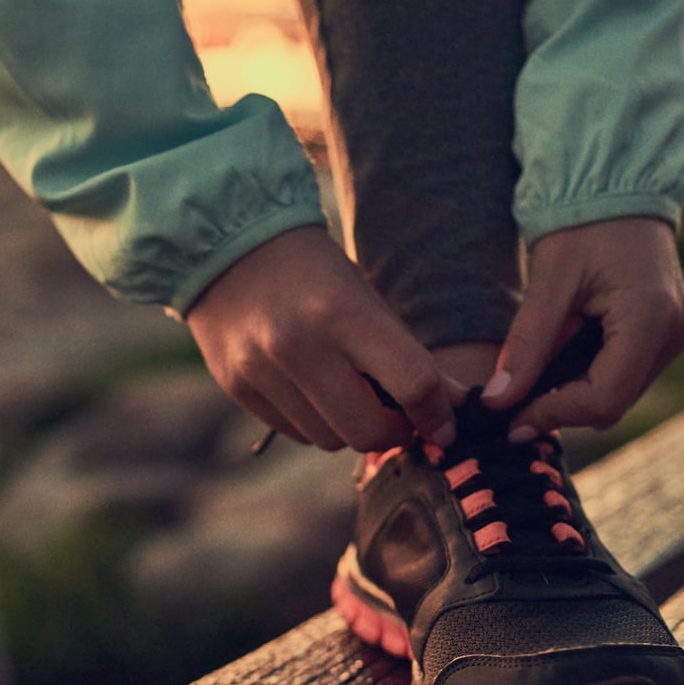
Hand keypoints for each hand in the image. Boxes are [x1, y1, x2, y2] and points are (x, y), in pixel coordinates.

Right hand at [187, 225, 455, 451]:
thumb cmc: (314, 272)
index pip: (411, 383)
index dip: (436, 413)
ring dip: (350, 428)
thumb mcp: (366, 299)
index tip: (443, 425)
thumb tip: (455, 407)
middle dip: (394, 432)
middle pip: (367, 431)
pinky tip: (312, 391)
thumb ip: (409, 355)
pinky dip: (314, 423)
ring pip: (328, 440)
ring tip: (350, 396)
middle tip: (398, 417)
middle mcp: (298, 345)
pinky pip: (294, 433)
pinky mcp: (236, 387)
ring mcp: (260, 370)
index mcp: (343, 312)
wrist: (227, 244)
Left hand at [482, 217, 683, 434]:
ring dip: (573, 391)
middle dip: (561, 405)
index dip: (554, 414)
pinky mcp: (668, 332)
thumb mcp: (548, 281)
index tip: (509, 419)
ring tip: (532, 371)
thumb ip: (526, 345)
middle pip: (612, 402)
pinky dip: (589, 375)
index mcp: (650, 318)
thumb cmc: (582, 222)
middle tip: (511, 401)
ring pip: (619, 393)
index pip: (604, 399)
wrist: (617, 185)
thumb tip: (497, 404)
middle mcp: (674, 333)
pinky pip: (625, 373)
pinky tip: (559, 356)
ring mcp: (676, 334)